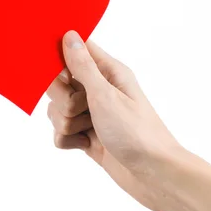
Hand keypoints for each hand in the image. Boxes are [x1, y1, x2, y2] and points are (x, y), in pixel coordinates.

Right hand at [46, 30, 181, 210]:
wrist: (153, 175)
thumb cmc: (136, 132)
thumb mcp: (106, 95)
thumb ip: (83, 66)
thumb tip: (70, 35)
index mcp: (108, 72)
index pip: (76, 50)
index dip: (62, 60)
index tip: (65, 77)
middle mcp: (99, 90)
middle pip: (59, 84)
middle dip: (63, 100)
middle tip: (83, 110)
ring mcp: (92, 114)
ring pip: (57, 110)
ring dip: (66, 123)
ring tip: (89, 131)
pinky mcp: (87, 136)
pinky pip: (61, 133)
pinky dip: (68, 140)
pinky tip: (86, 145)